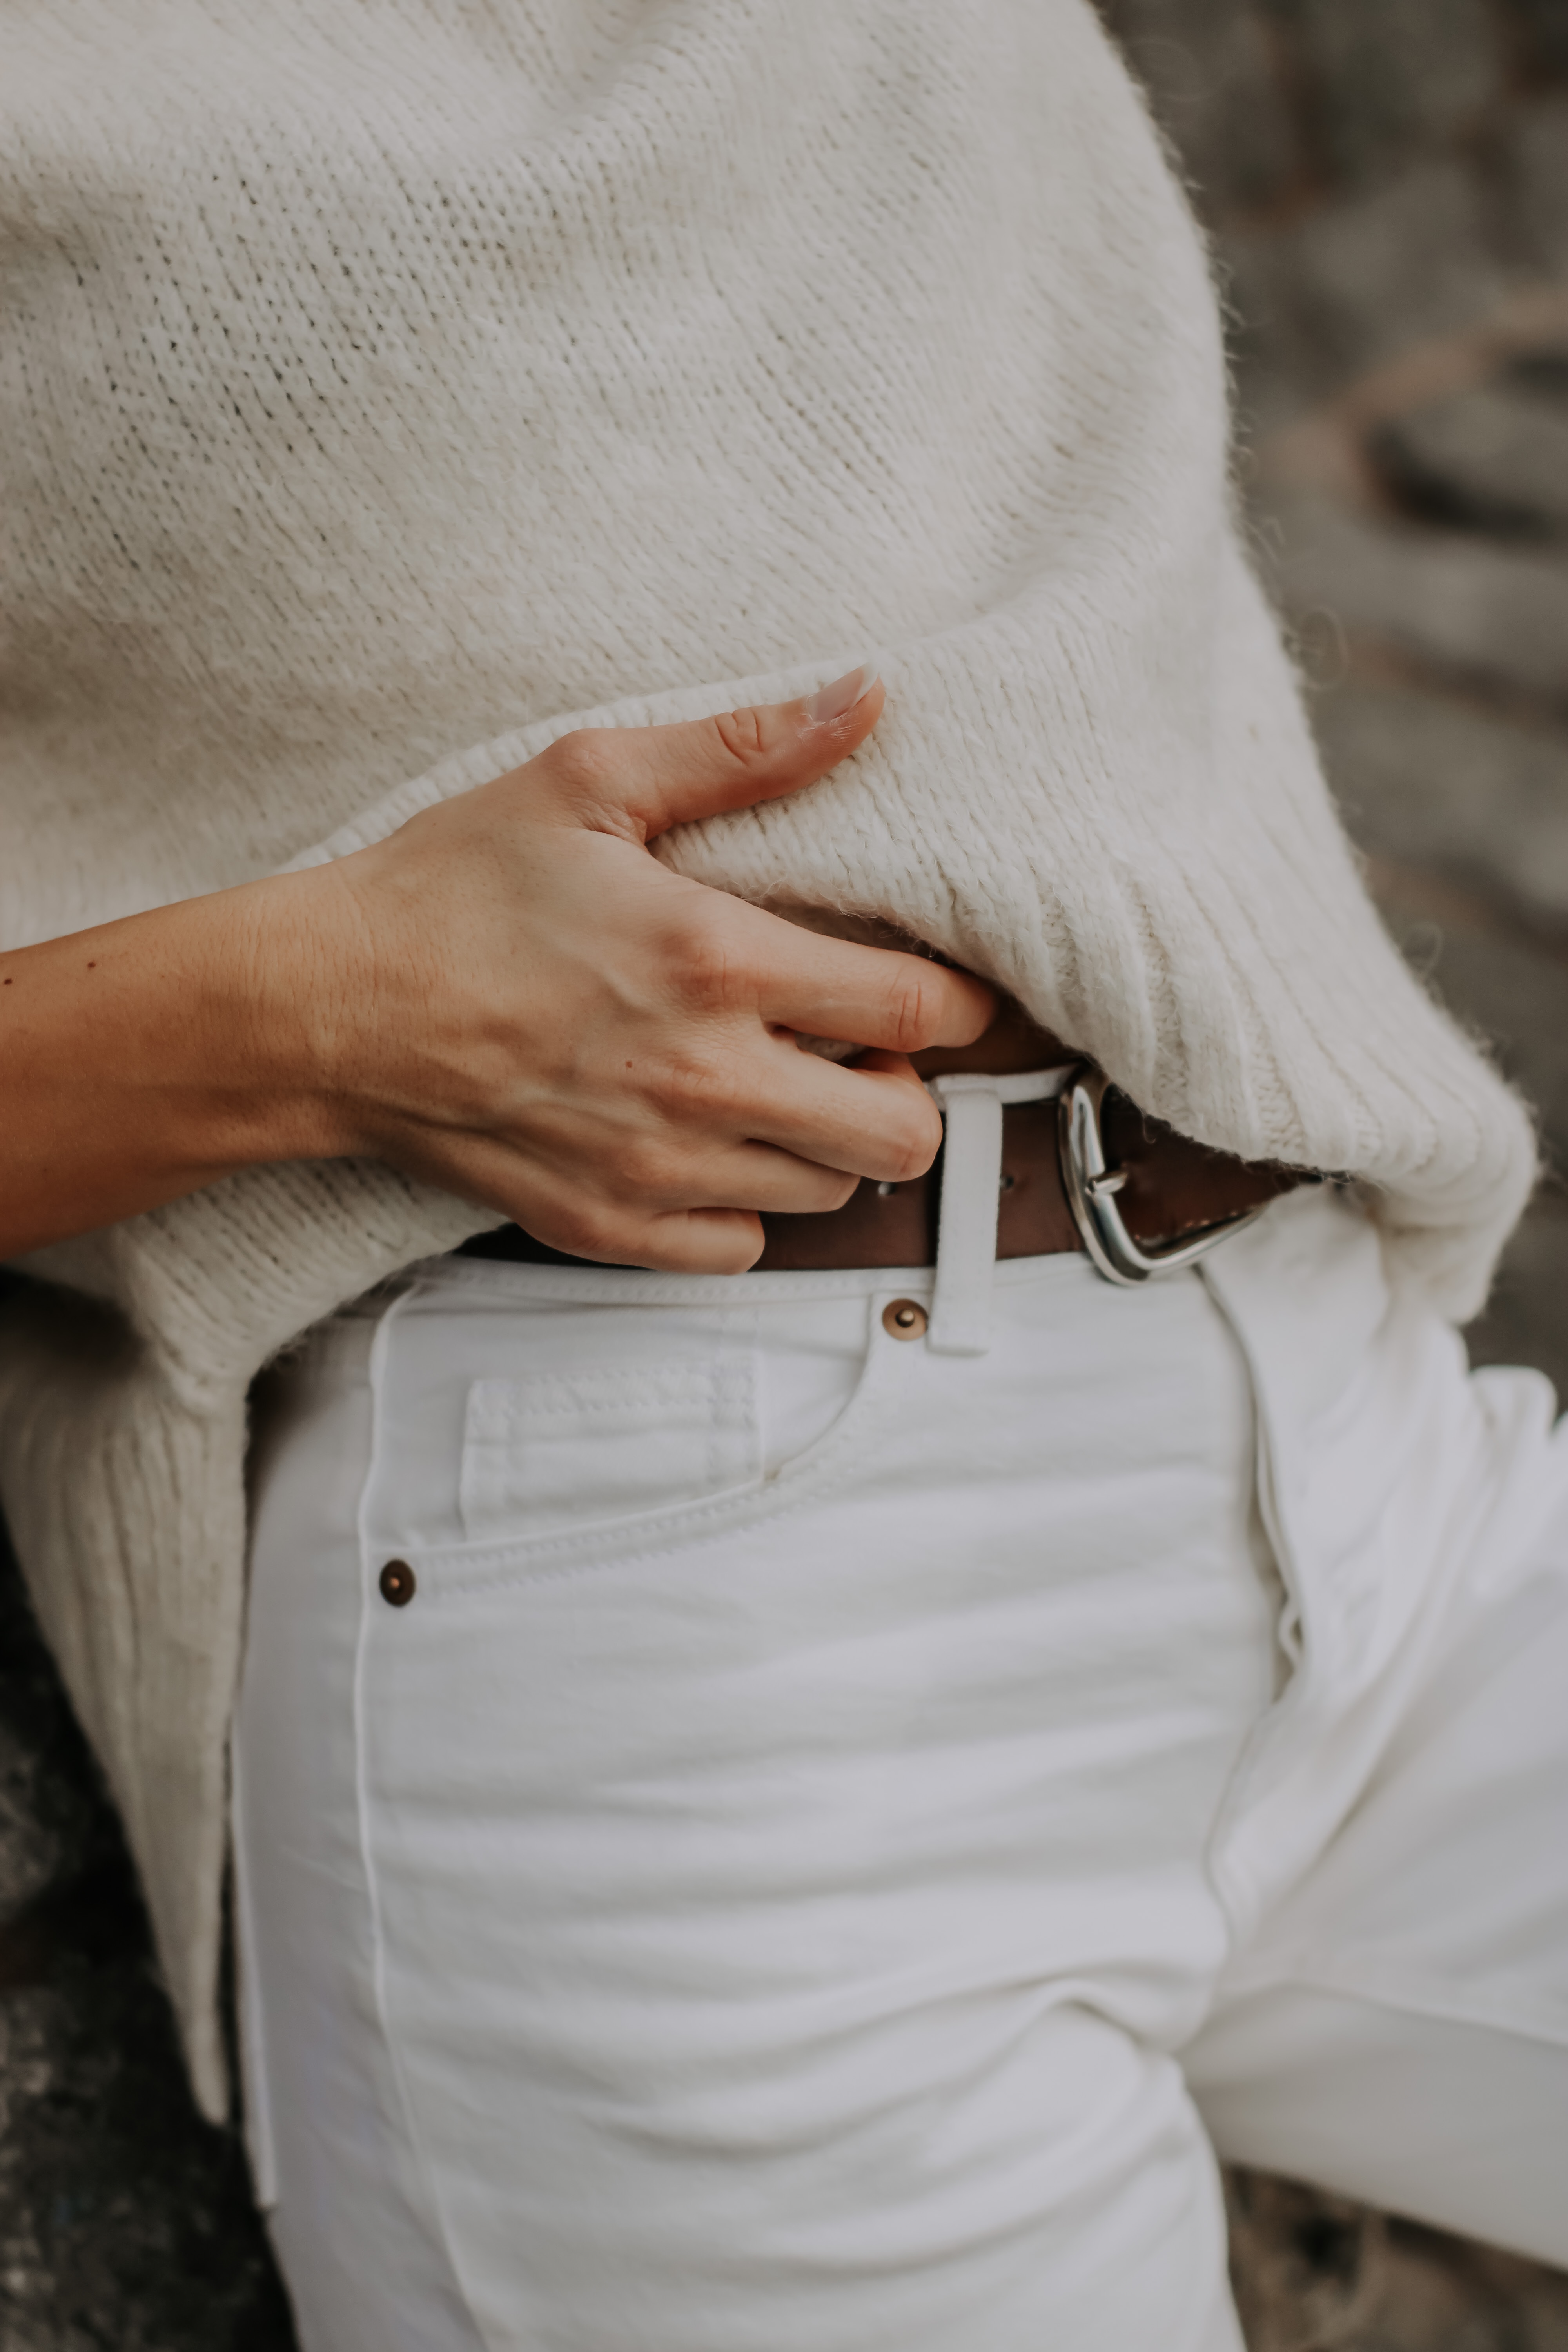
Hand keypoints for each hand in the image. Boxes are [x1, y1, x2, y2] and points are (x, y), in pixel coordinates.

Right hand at [311, 670, 994, 1269]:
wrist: (328, 1006)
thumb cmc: (452, 887)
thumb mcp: (592, 780)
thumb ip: (744, 749)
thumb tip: (863, 697)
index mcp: (718, 961)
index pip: (919, 1011)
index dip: (960, 1005)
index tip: (947, 993)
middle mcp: (704, 1079)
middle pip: (902, 1134)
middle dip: (908, 1091)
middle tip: (864, 1049)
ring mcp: (657, 1168)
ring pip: (829, 1196)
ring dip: (826, 1143)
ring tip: (777, 1084)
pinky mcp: (608, 1225)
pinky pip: (740, 1250)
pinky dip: (746, 1205)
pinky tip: (709, 1142)